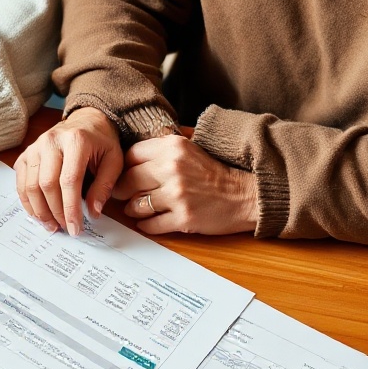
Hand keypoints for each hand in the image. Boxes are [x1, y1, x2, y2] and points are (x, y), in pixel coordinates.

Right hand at [13, 110, 123, 234]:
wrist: (86, 121)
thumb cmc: (101, 142)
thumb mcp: (113, 161)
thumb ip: (104, 187)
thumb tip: (92, 213)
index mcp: (75, 141)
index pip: (69, 181)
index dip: (70, 208)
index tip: (75, 228)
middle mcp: (51, 141)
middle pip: (46, 184)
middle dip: (55, 212)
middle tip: (64, 229)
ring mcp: (35, 146)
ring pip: (30, 184)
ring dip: (39, 210)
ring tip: (51, 225)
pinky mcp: (27, 153)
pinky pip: (20, 181)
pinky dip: (27, 201)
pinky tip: (38, 213)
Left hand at [113, 132, 258, 235]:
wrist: (245, 195)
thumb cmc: (216, 172)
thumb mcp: (192, 146)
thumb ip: (165, 144)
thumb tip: (136, 146)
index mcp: (173, 147)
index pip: (131, 155)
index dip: (124, 166)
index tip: (123, 174)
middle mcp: (172, 168)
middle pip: (128, 180)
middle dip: (122, 190)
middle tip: (121, 194)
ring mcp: (177, 195)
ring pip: (136, 205)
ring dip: (133, 209)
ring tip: (135, 208)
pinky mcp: (183, 218)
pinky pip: (151, 224)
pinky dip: (146, 225)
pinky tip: (148, 221)